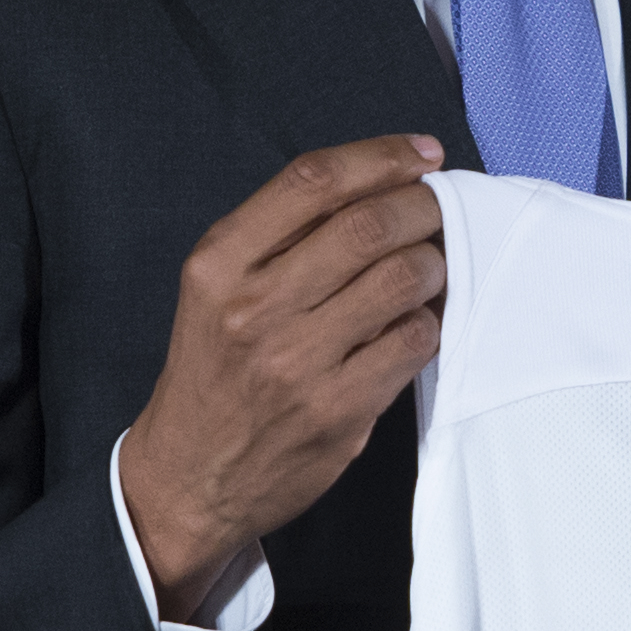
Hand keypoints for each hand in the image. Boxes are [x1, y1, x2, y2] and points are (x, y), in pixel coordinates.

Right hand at [119, 137, 449, 614]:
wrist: (190, 477)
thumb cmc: (214, 369)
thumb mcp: (216, 288)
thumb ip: (281, 236)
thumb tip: (383, 183)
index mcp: (219, 263)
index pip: (313, 180)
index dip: (381, 156)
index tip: (422, 154)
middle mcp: (254, 308)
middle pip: (368, 225)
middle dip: (422, 205)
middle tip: (440, 208)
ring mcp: (298, 363)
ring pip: (402, 280)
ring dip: (434, 263)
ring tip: (430, 267)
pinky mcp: (338, 412)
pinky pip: (414, 342)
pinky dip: (430, 321)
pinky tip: (418, 320)